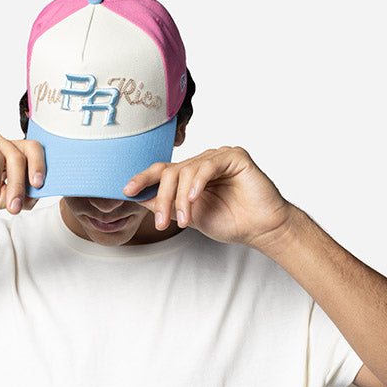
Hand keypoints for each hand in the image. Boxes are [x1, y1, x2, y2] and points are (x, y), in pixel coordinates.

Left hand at [123, 146, 293, 247]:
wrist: (259, 229)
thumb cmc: (230, 222)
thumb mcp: (189, 216)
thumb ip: (166, 205)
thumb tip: (138, 197)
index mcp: (190, 175)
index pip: (162, 171)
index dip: (143, 178)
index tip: (126, 191)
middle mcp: (202, 163)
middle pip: (171, 171)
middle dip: (162, 198)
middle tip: (162, 222)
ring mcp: (218, 157)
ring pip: (187, 170)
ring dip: (180, 198)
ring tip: (183, 220)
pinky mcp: (234, 156)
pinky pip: (208, 165)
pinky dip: (198, 183)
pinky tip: (194, 199)